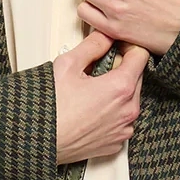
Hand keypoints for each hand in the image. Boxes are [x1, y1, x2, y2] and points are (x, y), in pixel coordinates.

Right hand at [52, 30, 149, 163]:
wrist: (38, 141)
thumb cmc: (50, 108)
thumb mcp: (68, 65)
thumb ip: (92, 45)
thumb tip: (104, 36)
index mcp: (121, 88)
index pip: (141, 56)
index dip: (128, 46)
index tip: (116, 47)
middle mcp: (128, 111)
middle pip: (137, 78)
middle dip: (121, 69)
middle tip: (96, 69)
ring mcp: (123, 130)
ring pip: (130, 101)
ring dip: (117, 93)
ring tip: (91, 92)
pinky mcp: (115, 143)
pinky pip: (121, 121)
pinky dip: (112, 113)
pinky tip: (91, 110)